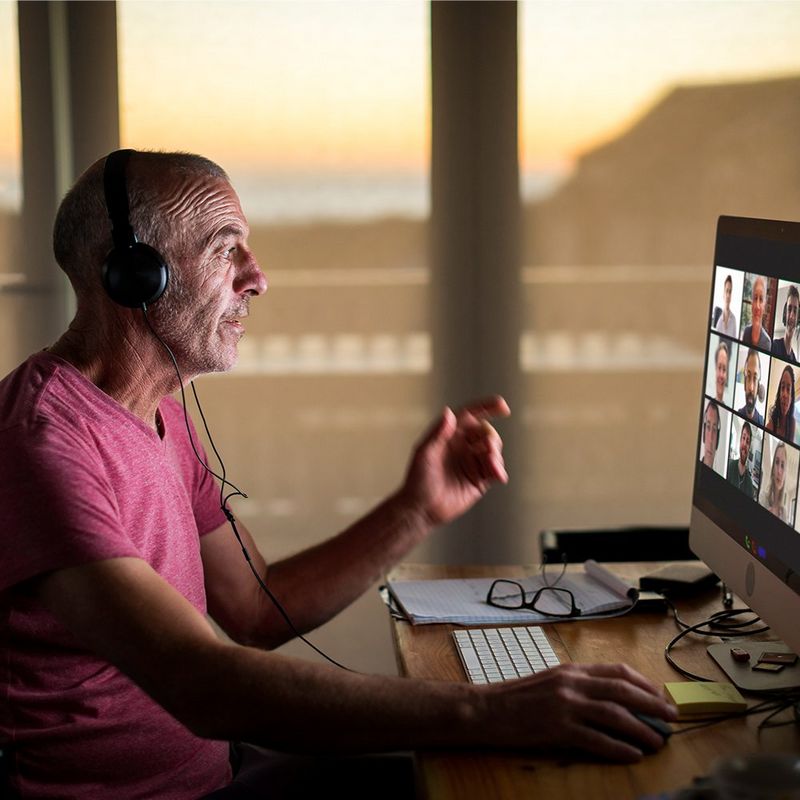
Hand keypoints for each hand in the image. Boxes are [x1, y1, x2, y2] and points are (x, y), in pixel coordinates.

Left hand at [401, 395, 509, 525]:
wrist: (422, 509)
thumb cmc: (418, 479)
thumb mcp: (424, 453)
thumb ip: (438, 433)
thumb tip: (449, 412)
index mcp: (450, 435)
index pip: (471, 416)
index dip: (487, 407)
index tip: (502, 406)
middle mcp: (463, 446)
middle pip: (486, 433)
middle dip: (491, 437)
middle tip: (488, 446)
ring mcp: (472, 463)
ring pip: (493, 451)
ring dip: (496, 455)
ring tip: (491, 465)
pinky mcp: (480, 480)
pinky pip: (496, 470)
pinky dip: (499, 470)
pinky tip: (498, 475)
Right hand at [481, 663, 676, 761]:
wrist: (487, 709)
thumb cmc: (518, 697)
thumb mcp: (551, 681)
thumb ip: (578, 685)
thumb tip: (611, 699)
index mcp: (571, 670)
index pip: (616, 671)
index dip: (643, 684)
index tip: (659, 696)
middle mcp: (572, 683)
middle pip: (622, 691)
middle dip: (652, 705)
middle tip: (671, 718)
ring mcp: (566, 705)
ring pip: (615, 715)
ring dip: (641, 729)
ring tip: (658, 741)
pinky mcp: (558, 728)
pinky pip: (596, 739)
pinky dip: (618, 748)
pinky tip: (632, 755)